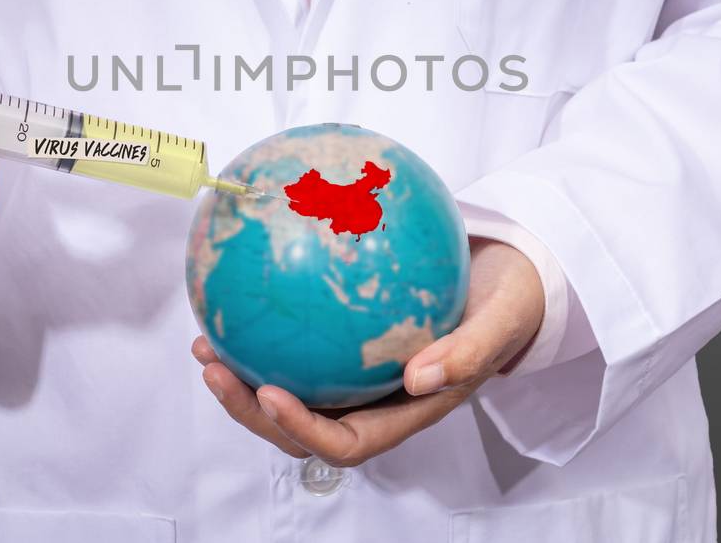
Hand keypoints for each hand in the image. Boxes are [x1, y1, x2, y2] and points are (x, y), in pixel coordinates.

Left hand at [193, 237, 543, 464]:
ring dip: (244, 376)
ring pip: (291, 390)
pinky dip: (265, 331)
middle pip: (301, 427)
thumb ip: (469, 352)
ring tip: (208, 342)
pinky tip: (238, 295)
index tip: (271, 393)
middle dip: (252, 408)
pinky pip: (300, 347)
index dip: (303, 429)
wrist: (512, 277)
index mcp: (409, 410)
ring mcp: (359, 376)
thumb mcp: (502, 321)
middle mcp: (376, 401)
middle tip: (216, 367)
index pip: (346, 442)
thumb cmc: (510, 302)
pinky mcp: (348, 345)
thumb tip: (420, 378)